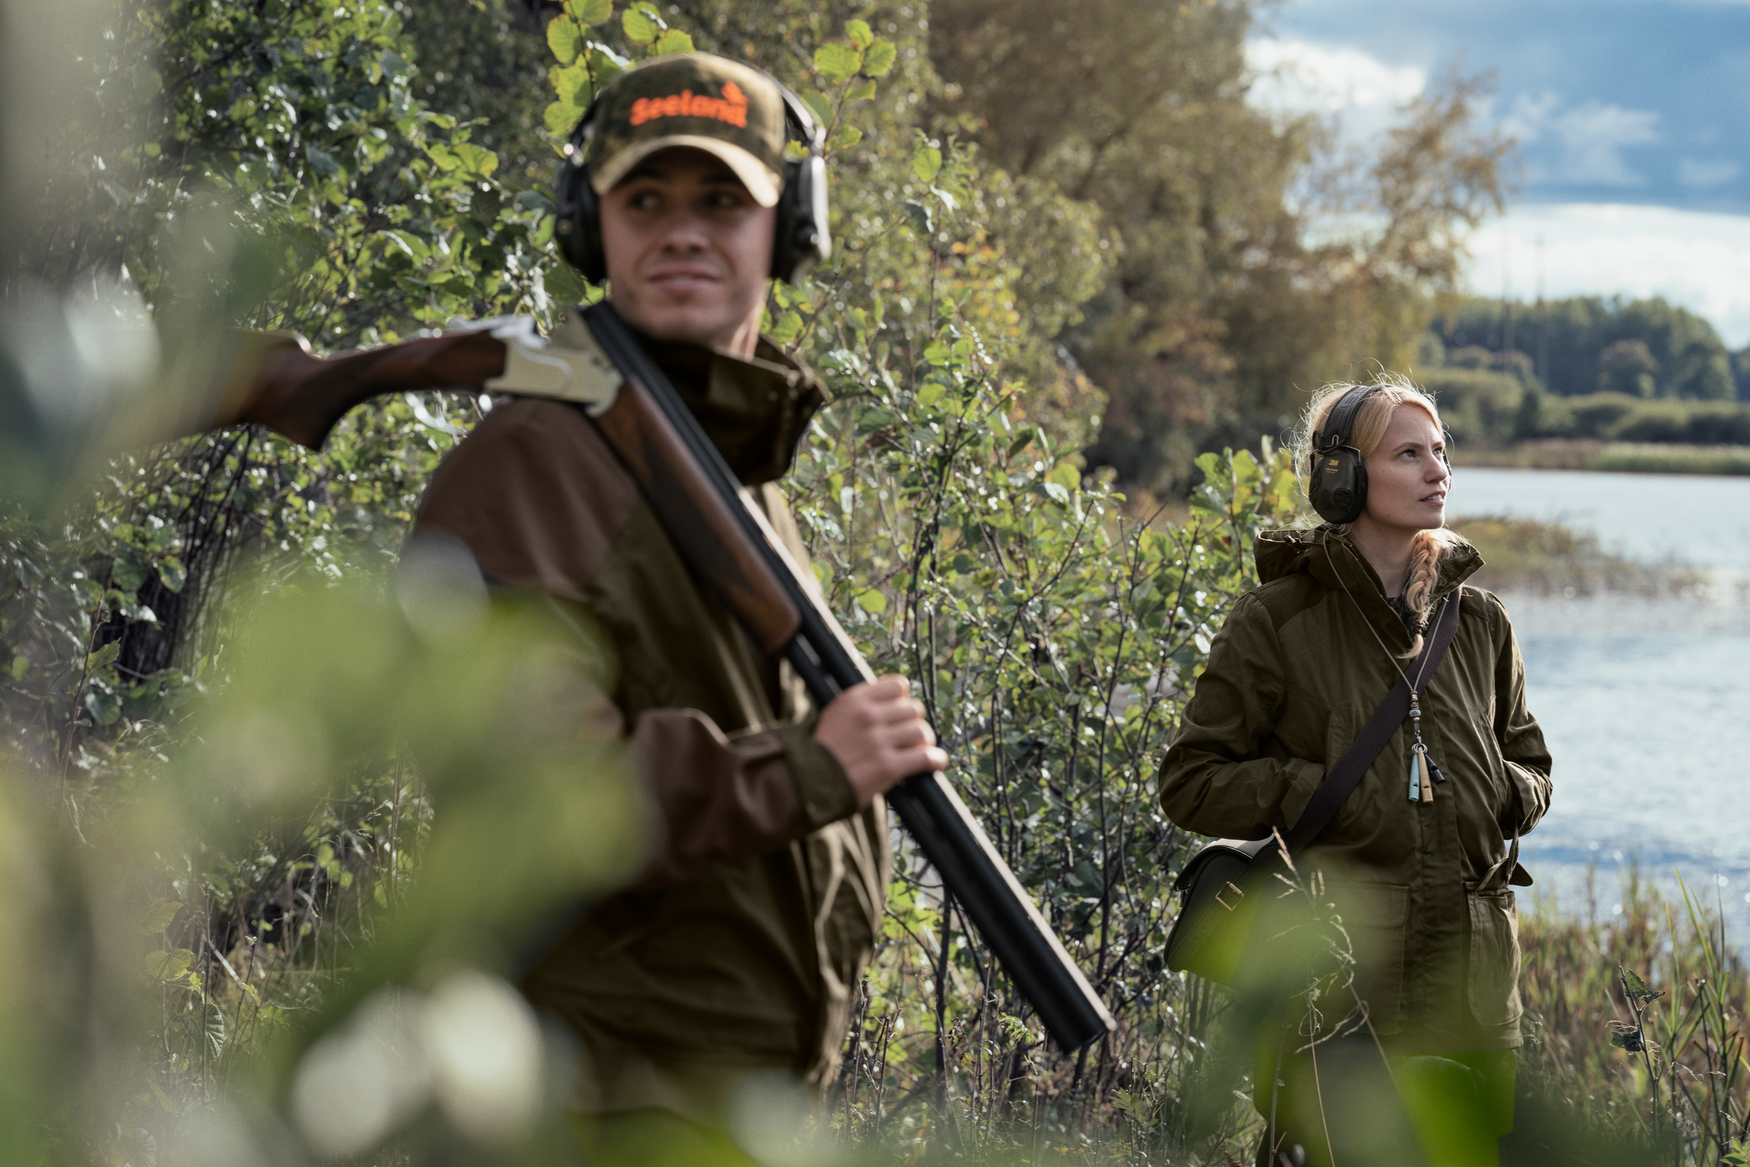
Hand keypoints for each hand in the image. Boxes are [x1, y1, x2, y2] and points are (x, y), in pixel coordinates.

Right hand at [813, 675, 946, 807]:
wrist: (805, 783)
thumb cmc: (821, 752)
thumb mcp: (834, 716)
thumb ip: (861, 705)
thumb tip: (893, 700)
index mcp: (854, 700)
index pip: (898, 685)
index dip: (903, 699)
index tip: (901, 712)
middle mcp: (868, 716)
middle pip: (913, 708)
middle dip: (914, 722)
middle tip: (909, 735)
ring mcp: (879, 741)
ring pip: (921, 731)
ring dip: (925, 741)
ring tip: (920, 749)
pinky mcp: (887, 766)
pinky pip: (925, 757)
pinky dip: (935, 760)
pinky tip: (935, 763)